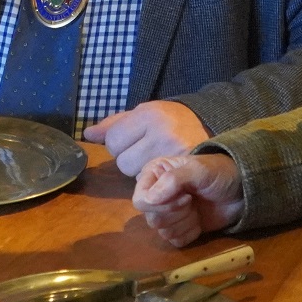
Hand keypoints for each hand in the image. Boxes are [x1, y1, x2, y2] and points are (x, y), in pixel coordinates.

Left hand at [84, 100, 208, 175]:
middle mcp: (161, 132)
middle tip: (149, 151)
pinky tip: (167, 173)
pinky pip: (154, 187)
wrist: (213, 130)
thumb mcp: (146, 114)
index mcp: (149, 114)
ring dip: (142, 173)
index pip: (113, 140)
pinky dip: (157, 183)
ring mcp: (174, 154)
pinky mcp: (184, 172)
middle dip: (130, 158)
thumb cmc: (173, 121)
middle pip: (122, 161)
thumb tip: (88, 135)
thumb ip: (115, 124)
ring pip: (136, 177)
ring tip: (159, 161)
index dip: (120, 143)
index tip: (135, 140)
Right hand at [133, 154, 245, 247]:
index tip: (185, 197)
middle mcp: (155, 195)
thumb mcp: (198, 170)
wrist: (240, 190)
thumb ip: (173, 181)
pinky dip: (189, 234)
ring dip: (184, 223)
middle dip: (177, 213)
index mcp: (154, 175)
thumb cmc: (218, 173)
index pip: (140, 200)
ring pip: (163, 232)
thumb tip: (149, 199)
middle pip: (152, 219)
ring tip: (197, 209)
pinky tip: (199, 222)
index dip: (161, 204)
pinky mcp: (179, 229)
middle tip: (192, 201)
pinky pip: (175, 241)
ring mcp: (167, 214)